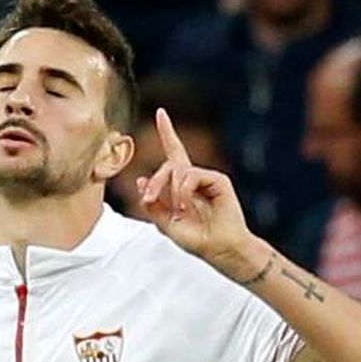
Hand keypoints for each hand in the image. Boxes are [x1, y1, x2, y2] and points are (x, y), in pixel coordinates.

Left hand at [136, 108, 255, 277]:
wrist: (219, 249)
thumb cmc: (196, 239)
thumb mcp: (166, 223)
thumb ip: (153, 204)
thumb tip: (141, 181)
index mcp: (182, 186)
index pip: (174, 153)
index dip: (167, 133)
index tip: (161, 112)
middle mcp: (195, 178)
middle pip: (169, 164)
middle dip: (156, 181)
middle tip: (149, 199)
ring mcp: (207, 178)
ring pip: (178, 170)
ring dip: (170, 190)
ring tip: (179, 211)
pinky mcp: (218, 180)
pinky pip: (191, 175)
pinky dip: (183, 191)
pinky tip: (186, 206)